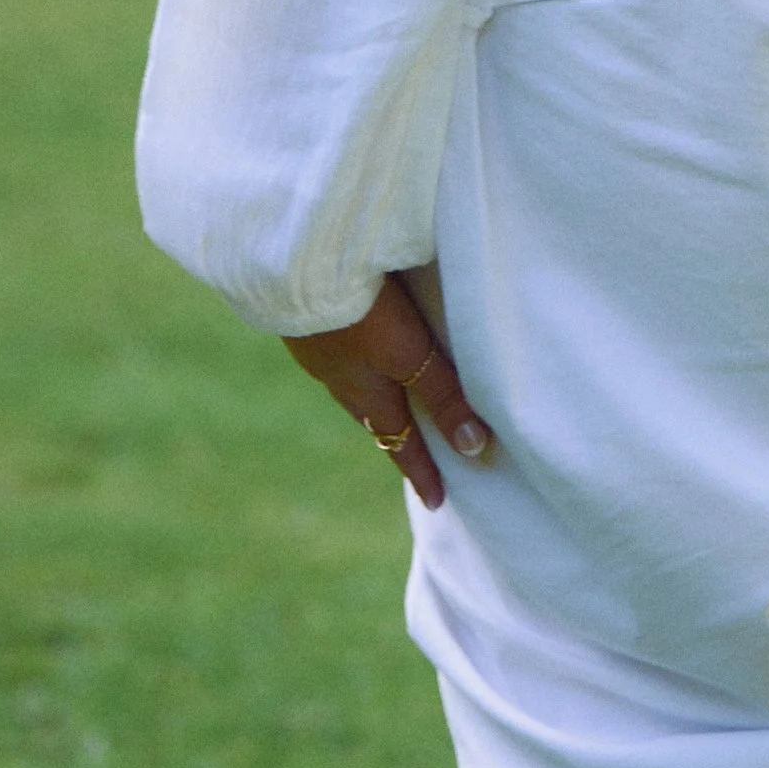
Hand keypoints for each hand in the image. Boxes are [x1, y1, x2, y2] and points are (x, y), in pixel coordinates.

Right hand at [280, 271, 492, 510]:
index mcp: (365, 390)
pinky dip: (348, 362)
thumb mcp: (408, 352)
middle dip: (394, 435)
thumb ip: (441, 392)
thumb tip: (474, 448)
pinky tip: (348, 347)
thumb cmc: (359, 311)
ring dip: (370, 397)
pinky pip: (332, 353)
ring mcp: (316, 346)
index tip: (435, 501)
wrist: (294, 267)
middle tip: (409, 453)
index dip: (419, 469)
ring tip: (383, 401)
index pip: (400, 439)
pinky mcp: (303, 315)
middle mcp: (338, 375)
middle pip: (372, 414)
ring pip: (349, 383)